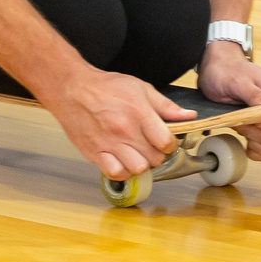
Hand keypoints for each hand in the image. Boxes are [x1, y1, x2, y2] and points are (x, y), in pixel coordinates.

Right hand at [44, 69, 187, 178]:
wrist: (72, 89)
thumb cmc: (106, 87)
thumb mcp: (140, 88)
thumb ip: (165, 106)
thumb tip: (188, 116)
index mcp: (139, 113)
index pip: (166, 142)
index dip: (170, 144)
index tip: (165, 141)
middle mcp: (125, 130)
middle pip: (154, 158)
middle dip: (157, 154)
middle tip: (150, 146)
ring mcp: (109, 143)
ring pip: (137, 169)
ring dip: (141, 164)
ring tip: (137, 154)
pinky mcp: (94, 152)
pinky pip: (115, 173)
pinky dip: (122, 171)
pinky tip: (122, 161)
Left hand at [197, 42, 260, 162]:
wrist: (216, 69)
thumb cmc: (227, 70)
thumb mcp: (239, 81)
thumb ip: (258, 96)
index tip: (257, 121)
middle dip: (260, 136)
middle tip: (242, 123)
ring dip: (256, 144)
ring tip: (241, 129)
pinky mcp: (259, 130)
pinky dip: (253, 151)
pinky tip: (243, 140)